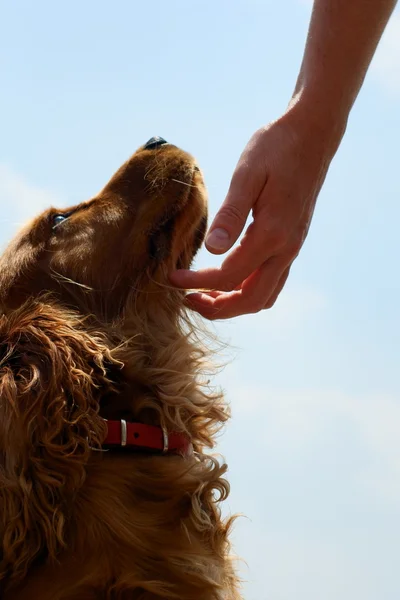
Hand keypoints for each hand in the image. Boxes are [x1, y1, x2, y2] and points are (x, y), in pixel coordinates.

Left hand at [171, 103, 342, 318]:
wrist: (312, 135)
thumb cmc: (276, 148)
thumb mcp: (248, 174)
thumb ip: (230, 215)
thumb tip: (212, 250)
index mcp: (272, 233)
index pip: (229, 275)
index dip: (197, 282)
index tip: (171, 277)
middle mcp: (286, 249)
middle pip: (250, 300)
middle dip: (216, 307)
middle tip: (186, 299)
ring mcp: (292, 249)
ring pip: (264, 297)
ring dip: (233, 304)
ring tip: (204, 295)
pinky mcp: (292, 244)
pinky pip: (271, 283)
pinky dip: (247, 291)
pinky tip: (228, 279)